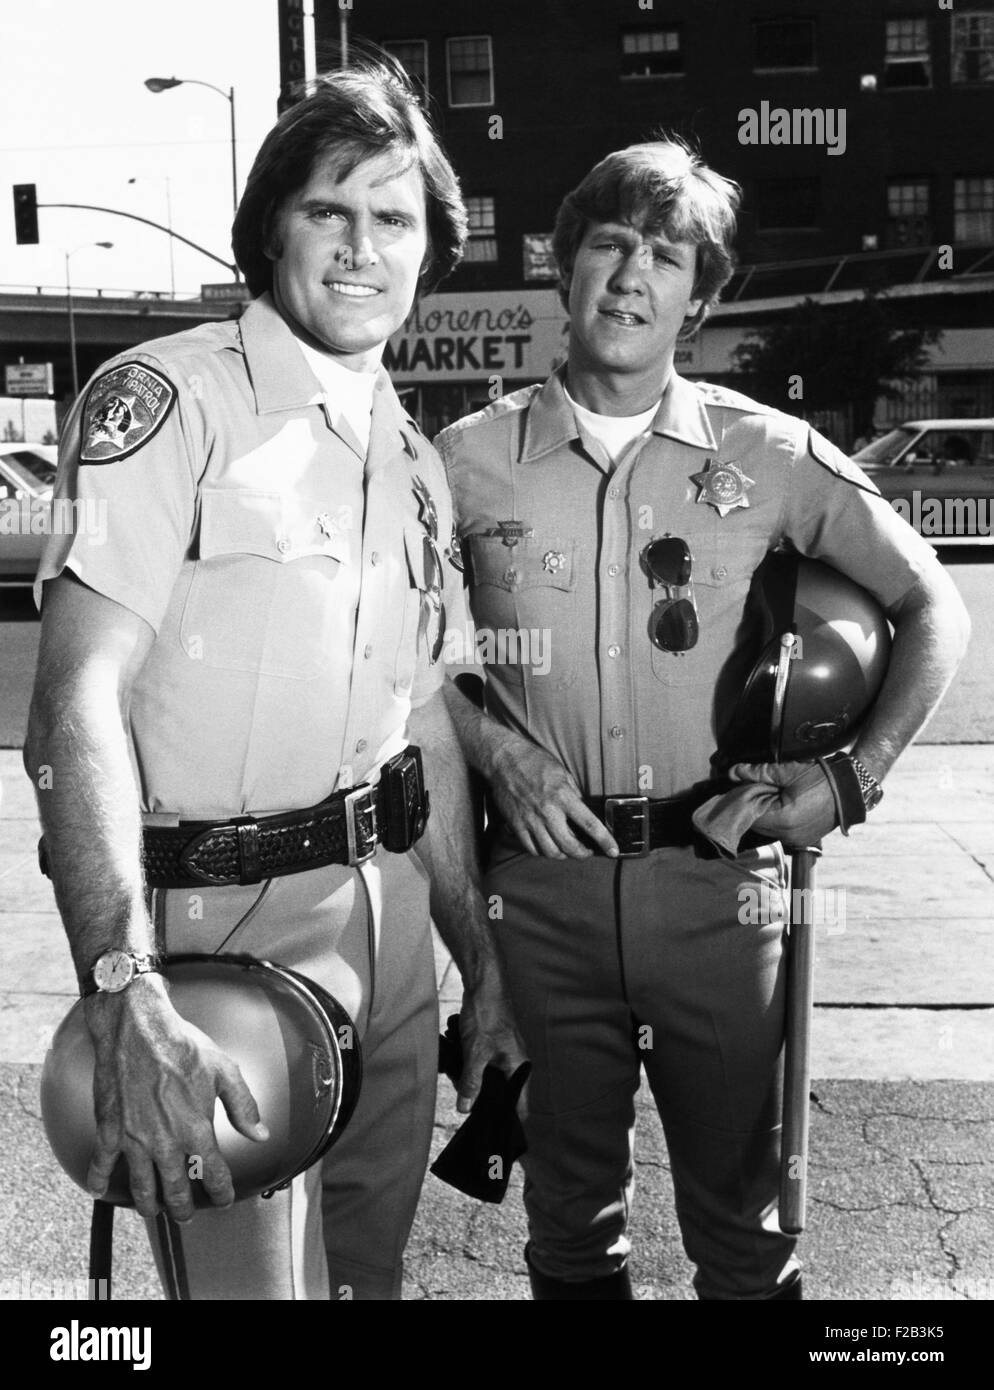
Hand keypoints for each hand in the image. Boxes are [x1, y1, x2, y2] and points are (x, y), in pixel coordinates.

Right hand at [86, 975, 267, 1221]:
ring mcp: (134, 1139)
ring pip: (142, 1186)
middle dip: (183, 1208)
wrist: (138, 1029)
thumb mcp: (224, 1071)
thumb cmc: (181, 1046)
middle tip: (186, 1216)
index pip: (213, 1174)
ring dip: (149, 1205)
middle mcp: (165, 1142)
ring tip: (153, 1212)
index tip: (224, 1199)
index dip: (221, 1192)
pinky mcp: (109, 1130)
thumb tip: (260, 1133)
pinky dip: (98, 1180)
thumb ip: (243, 1106)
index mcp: (196, 1130)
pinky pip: (102, 1163)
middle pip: (175, 1190)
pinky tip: (100, 1190)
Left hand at [454, 961, 529, 1116]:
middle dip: (479, 1094)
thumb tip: (465, 1109)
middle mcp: (516, 1063)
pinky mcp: (492, 1045)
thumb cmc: (487, 1014)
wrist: (483, 984)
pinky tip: (456, 1057)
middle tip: (461, 1090)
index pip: (520, 1105)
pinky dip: (468, 1064)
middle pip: (499, 1093)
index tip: (489, 1126)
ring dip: (471, 1077)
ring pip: (487, 1078)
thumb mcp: (476, 1052)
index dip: (506, 1118)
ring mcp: (504, 1054)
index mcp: (520, 1067)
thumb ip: (472, 1082)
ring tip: (456, 1070)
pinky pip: (481, 1064)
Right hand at [490, 732, 617, 858]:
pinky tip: (547, 845)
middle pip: (570, 846)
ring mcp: (531, 820)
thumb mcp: (562, 773)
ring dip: (563, 855)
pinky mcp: (516, 825)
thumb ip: (573, 794)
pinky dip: (542, 852)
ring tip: (567, 849)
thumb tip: (582, 811)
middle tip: (587, 851)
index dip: (605, 841)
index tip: (613, 851)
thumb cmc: (535, 762)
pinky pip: (531, 848)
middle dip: (582, 854)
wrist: (504, 760)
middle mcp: (548, 812)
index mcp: (563, 797)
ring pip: (551, 852)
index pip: (590, 825)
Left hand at [724, 759, 839, 846]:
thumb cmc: (821, 777)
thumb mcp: (788, 770)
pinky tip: (783, 805)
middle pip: (757, 825)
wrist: (851, 788)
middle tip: (756, 789)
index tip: (741, 788)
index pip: (749, 815)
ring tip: (772, 796)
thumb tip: (732, 772)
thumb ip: (758, 772)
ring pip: (768, 830)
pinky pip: (781, 833)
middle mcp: (789, 835)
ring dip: (765, 815)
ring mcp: (797, 840)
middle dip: (753, 808)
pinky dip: (777, 821)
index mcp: (784, 819)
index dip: (743, 801)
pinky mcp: (804, 841)